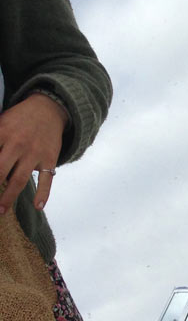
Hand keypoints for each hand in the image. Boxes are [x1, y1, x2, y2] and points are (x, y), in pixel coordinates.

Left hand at [0, 92, 67, 213]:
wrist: (48, 109)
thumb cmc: (19, 118)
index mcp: (2, 133)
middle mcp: (17, 144)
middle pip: (0, 171)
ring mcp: (35, 154)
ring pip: (19, 179)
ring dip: (9, 196)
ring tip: (1, 210)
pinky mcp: (49, 159)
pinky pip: (46, 179)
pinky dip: (43, 194)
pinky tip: (38, 206)